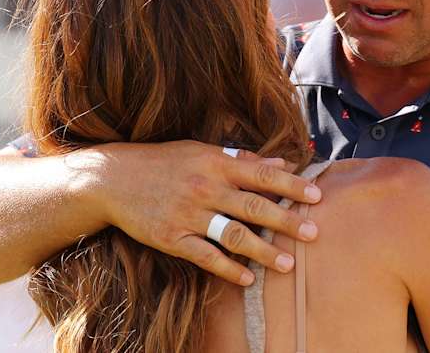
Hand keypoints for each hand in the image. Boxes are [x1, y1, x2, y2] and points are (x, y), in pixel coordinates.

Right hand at [74, 140, 321, 285]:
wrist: (113, 179)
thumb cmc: (164, 162)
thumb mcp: (202, 151)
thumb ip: (242, 159)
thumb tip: (281, 162)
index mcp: (216, 164)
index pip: (262, 175)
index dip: (291, 186)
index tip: (316, 196)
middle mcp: (205, 188)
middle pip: (253, 207)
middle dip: (286, 221)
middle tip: (313, 233)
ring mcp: (189, 215)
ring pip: (233, 235)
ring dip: (262, 251)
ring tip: (287, 264)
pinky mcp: (172, 238)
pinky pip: (205, 257)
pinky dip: (228, 269)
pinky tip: (247, 279)